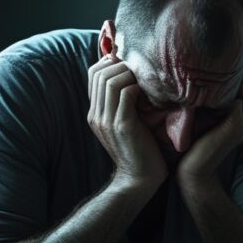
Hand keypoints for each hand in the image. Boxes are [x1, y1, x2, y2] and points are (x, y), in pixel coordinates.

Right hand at [87, 55, 167, 190]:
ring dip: (131, 75)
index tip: (130, 67)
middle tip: (141, 73)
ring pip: (111, 80)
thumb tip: (132, 77)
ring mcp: (107, 120)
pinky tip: (150, 96)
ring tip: (145, 83)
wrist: (139, 180)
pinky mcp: (122, 125)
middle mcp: (96, 115)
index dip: (111, 63)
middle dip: (122, 66)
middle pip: (100, 73)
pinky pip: (126, 93)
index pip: (93, 73)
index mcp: (95, 113)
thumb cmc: (140, 150)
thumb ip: (122, 104)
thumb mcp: (125, 123)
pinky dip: (138, 88)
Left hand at [177, 72, 242, 188]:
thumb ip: (207, 106)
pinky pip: (239, 102)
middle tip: (218, 65)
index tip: (220, 67)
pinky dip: (228, 91)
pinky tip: (210, 86)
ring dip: (234, 79)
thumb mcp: (202, 121)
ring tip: (215, 72)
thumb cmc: (192, 146)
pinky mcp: (235, 128)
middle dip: (240, 73)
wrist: (193, 172)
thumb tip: (197, 83)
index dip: (240, 75)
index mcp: (240, 119)